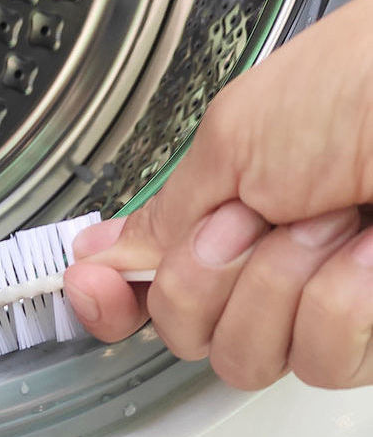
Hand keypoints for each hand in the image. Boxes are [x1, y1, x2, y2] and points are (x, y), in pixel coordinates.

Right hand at [64, 0, 372, 389]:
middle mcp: (263, 266)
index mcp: (222, 213)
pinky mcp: (372, 333)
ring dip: (280, 278)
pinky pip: (323, 354)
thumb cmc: (363, 81)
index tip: (91, 290)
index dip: (110, 300)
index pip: (145, 283)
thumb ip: (164, 213)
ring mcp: (320, 303)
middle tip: (253, 217)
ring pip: (251, 355)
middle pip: (188, 331)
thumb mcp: (235, 135)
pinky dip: (342, 297)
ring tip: (331, 217)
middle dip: (209, 274)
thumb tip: (104, 254)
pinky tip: (368, 252)